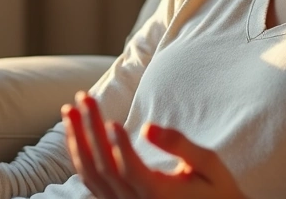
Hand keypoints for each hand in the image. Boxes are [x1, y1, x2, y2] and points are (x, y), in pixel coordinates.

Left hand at [61, 90, 246, 198]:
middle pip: (104, 167)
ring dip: (77, 140)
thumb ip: (180, 146)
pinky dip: (79, 156)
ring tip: (69, 109)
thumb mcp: (208, 164)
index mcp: (159, 196)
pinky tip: (75, 133)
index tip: (110, 119)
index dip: (118, 146)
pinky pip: (91, 181)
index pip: (130, 170)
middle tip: (84, 96)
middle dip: (90, 129)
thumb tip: (148, 128)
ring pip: (91, 175)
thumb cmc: (215, 189)